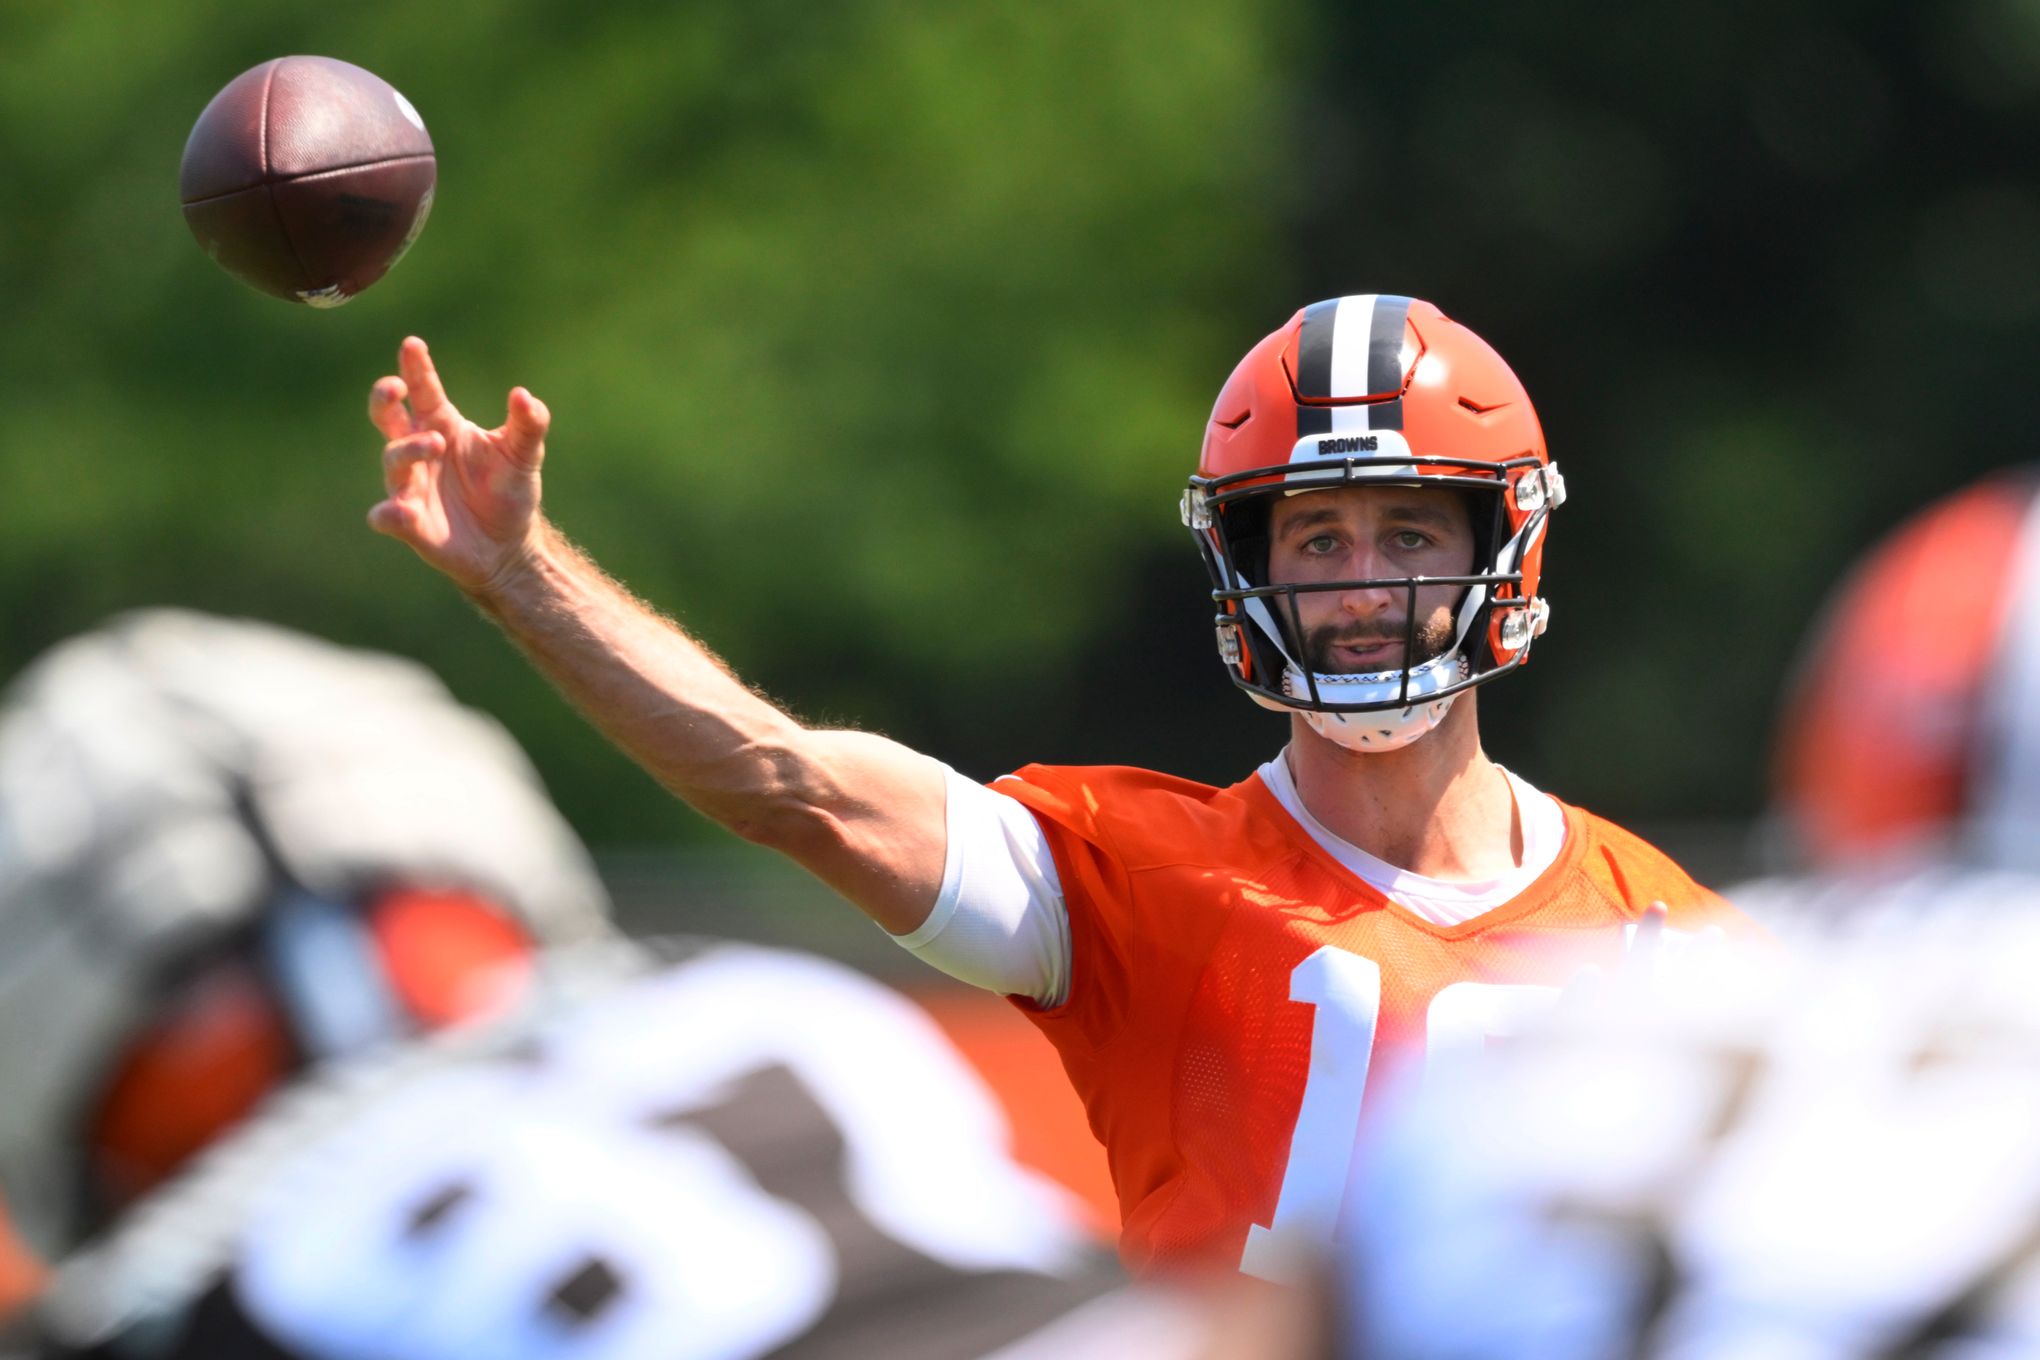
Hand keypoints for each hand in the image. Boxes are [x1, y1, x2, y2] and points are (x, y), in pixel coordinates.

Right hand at [366, 337, 549, 595]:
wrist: (510, 546)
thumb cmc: (509, 491)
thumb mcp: (525, 455)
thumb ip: (528, 424)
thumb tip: (523, 395)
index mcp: (443, 425)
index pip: (423, 390)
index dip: (415, 368)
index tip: (412, 344)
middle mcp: (419, 451)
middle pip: (387, 416)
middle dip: (385, 399)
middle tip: (397, 388)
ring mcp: (410, 486)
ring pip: (392, 461)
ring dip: (408, 450)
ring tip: (434, 443)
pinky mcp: (410, 524)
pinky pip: (388, 517)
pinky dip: (390, 514)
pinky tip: (400, 512)